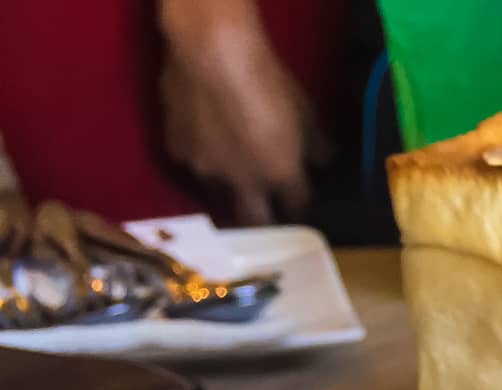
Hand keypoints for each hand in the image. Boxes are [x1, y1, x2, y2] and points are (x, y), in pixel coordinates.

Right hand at [158, 0, 314, 224]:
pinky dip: (201, 163)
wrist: (212, 51)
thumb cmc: (268, 78)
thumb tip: (324, 162)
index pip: (297, 209)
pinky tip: (203, 149)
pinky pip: (192, 166)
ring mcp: (207, 171)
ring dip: (229, 197)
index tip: (301, 211)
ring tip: (232, 189)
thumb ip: (316, 144)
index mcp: (281, 175)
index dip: (301, 213)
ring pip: (219, 198)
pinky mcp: (177, 152)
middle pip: (255, 222)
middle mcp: (244, 183)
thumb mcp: (305, 111)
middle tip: (266, 220)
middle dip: (264, 226)